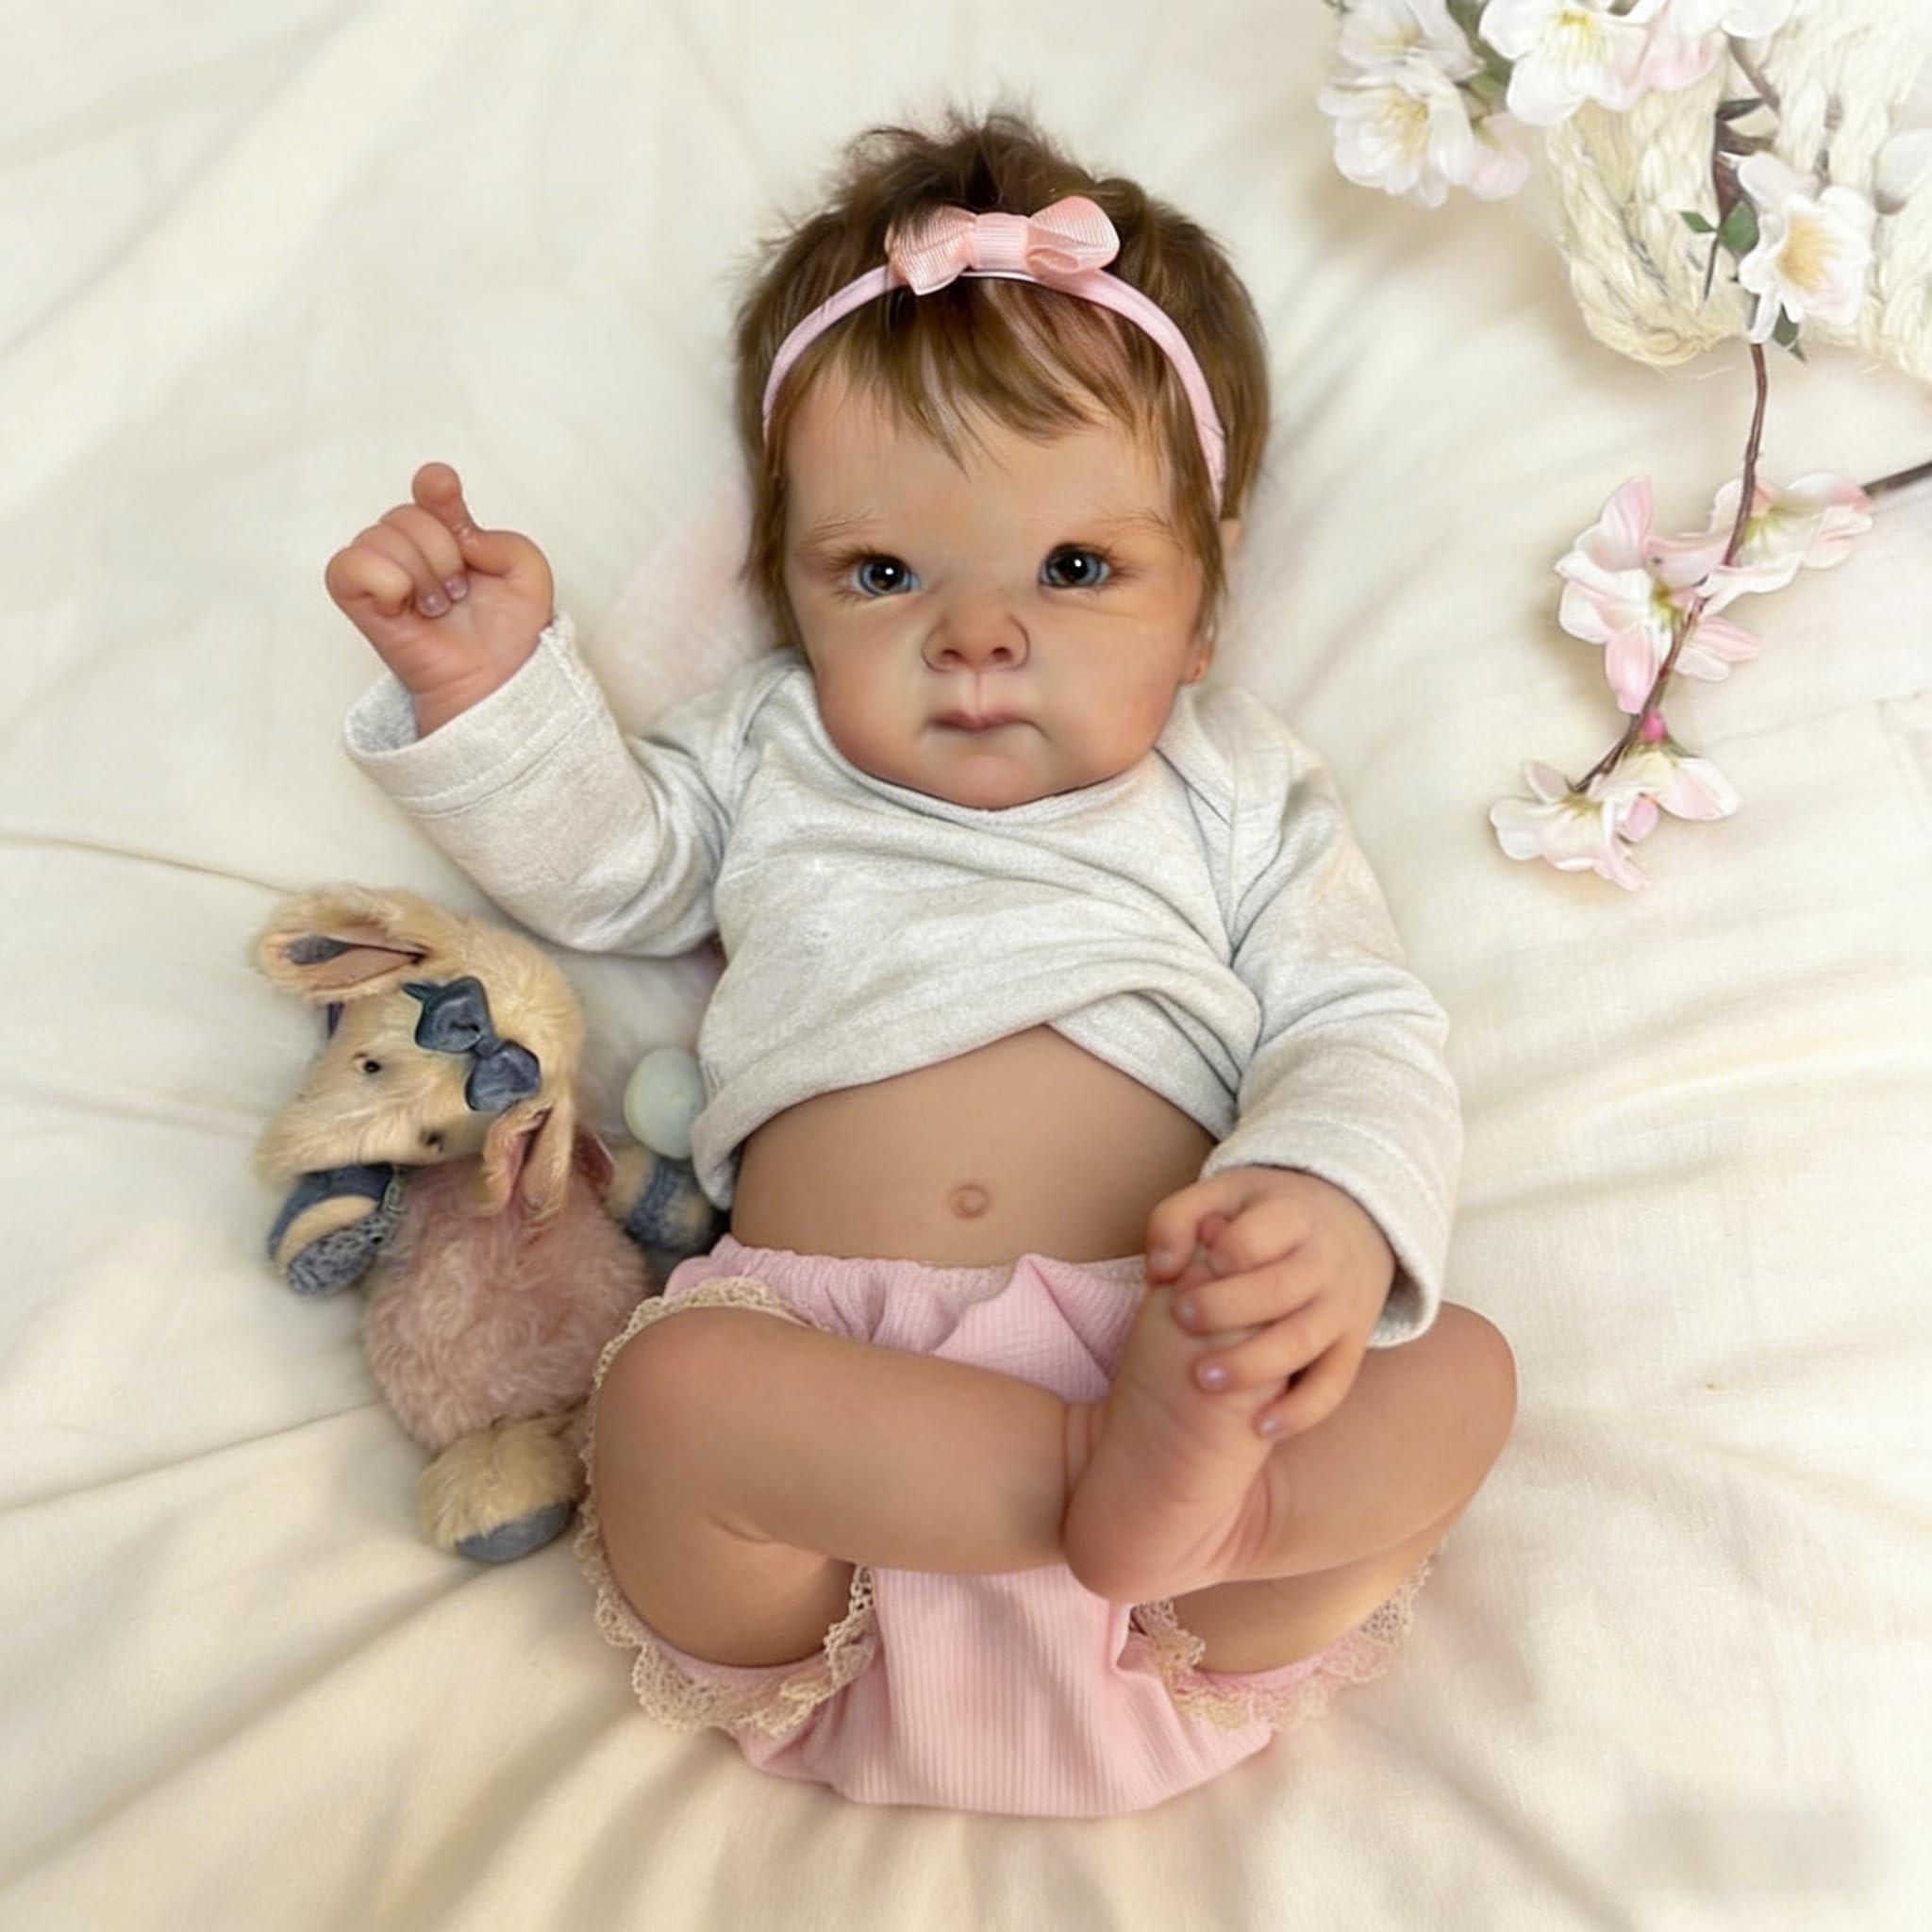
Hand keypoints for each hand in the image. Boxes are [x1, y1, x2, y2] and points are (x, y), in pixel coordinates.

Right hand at [324, 461, 554, 732]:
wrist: (496, 681)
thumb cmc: (509, 633)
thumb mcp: (531, 577)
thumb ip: (506, 539)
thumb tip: (462, 533)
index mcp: (450, 533)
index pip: (430, 487)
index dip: (436, 487)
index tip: (445, 492)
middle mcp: (411, 547)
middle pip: (406, 514)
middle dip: (443, 554)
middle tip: (459, 594)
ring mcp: (381, 572)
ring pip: (381, 537)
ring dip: (420, 575)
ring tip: (438, 607)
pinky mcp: (357, 599)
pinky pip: (347, 566)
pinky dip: (382, 580)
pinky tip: (402, 604)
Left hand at [1144, 1167, 1395, 1438]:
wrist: (1353, 1222)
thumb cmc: (1265, 1215)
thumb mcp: (1222, 1195)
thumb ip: (1176, 1220)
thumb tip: (1160, 1270)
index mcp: (1293, 1216)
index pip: (1257, 1236)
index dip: (1220, 1254)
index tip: (1191, 1267)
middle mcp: (1325, 1261)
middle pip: (1280, 1289)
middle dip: (1224, 1309)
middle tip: (1181, 1318)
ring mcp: (1343, 1307)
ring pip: (1304, 1341)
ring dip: (1253, 1364)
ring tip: (1203, 1378)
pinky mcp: (1352, 1346)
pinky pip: (1334, 1385)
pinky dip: (1300, 1411)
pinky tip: (1259, 1427)